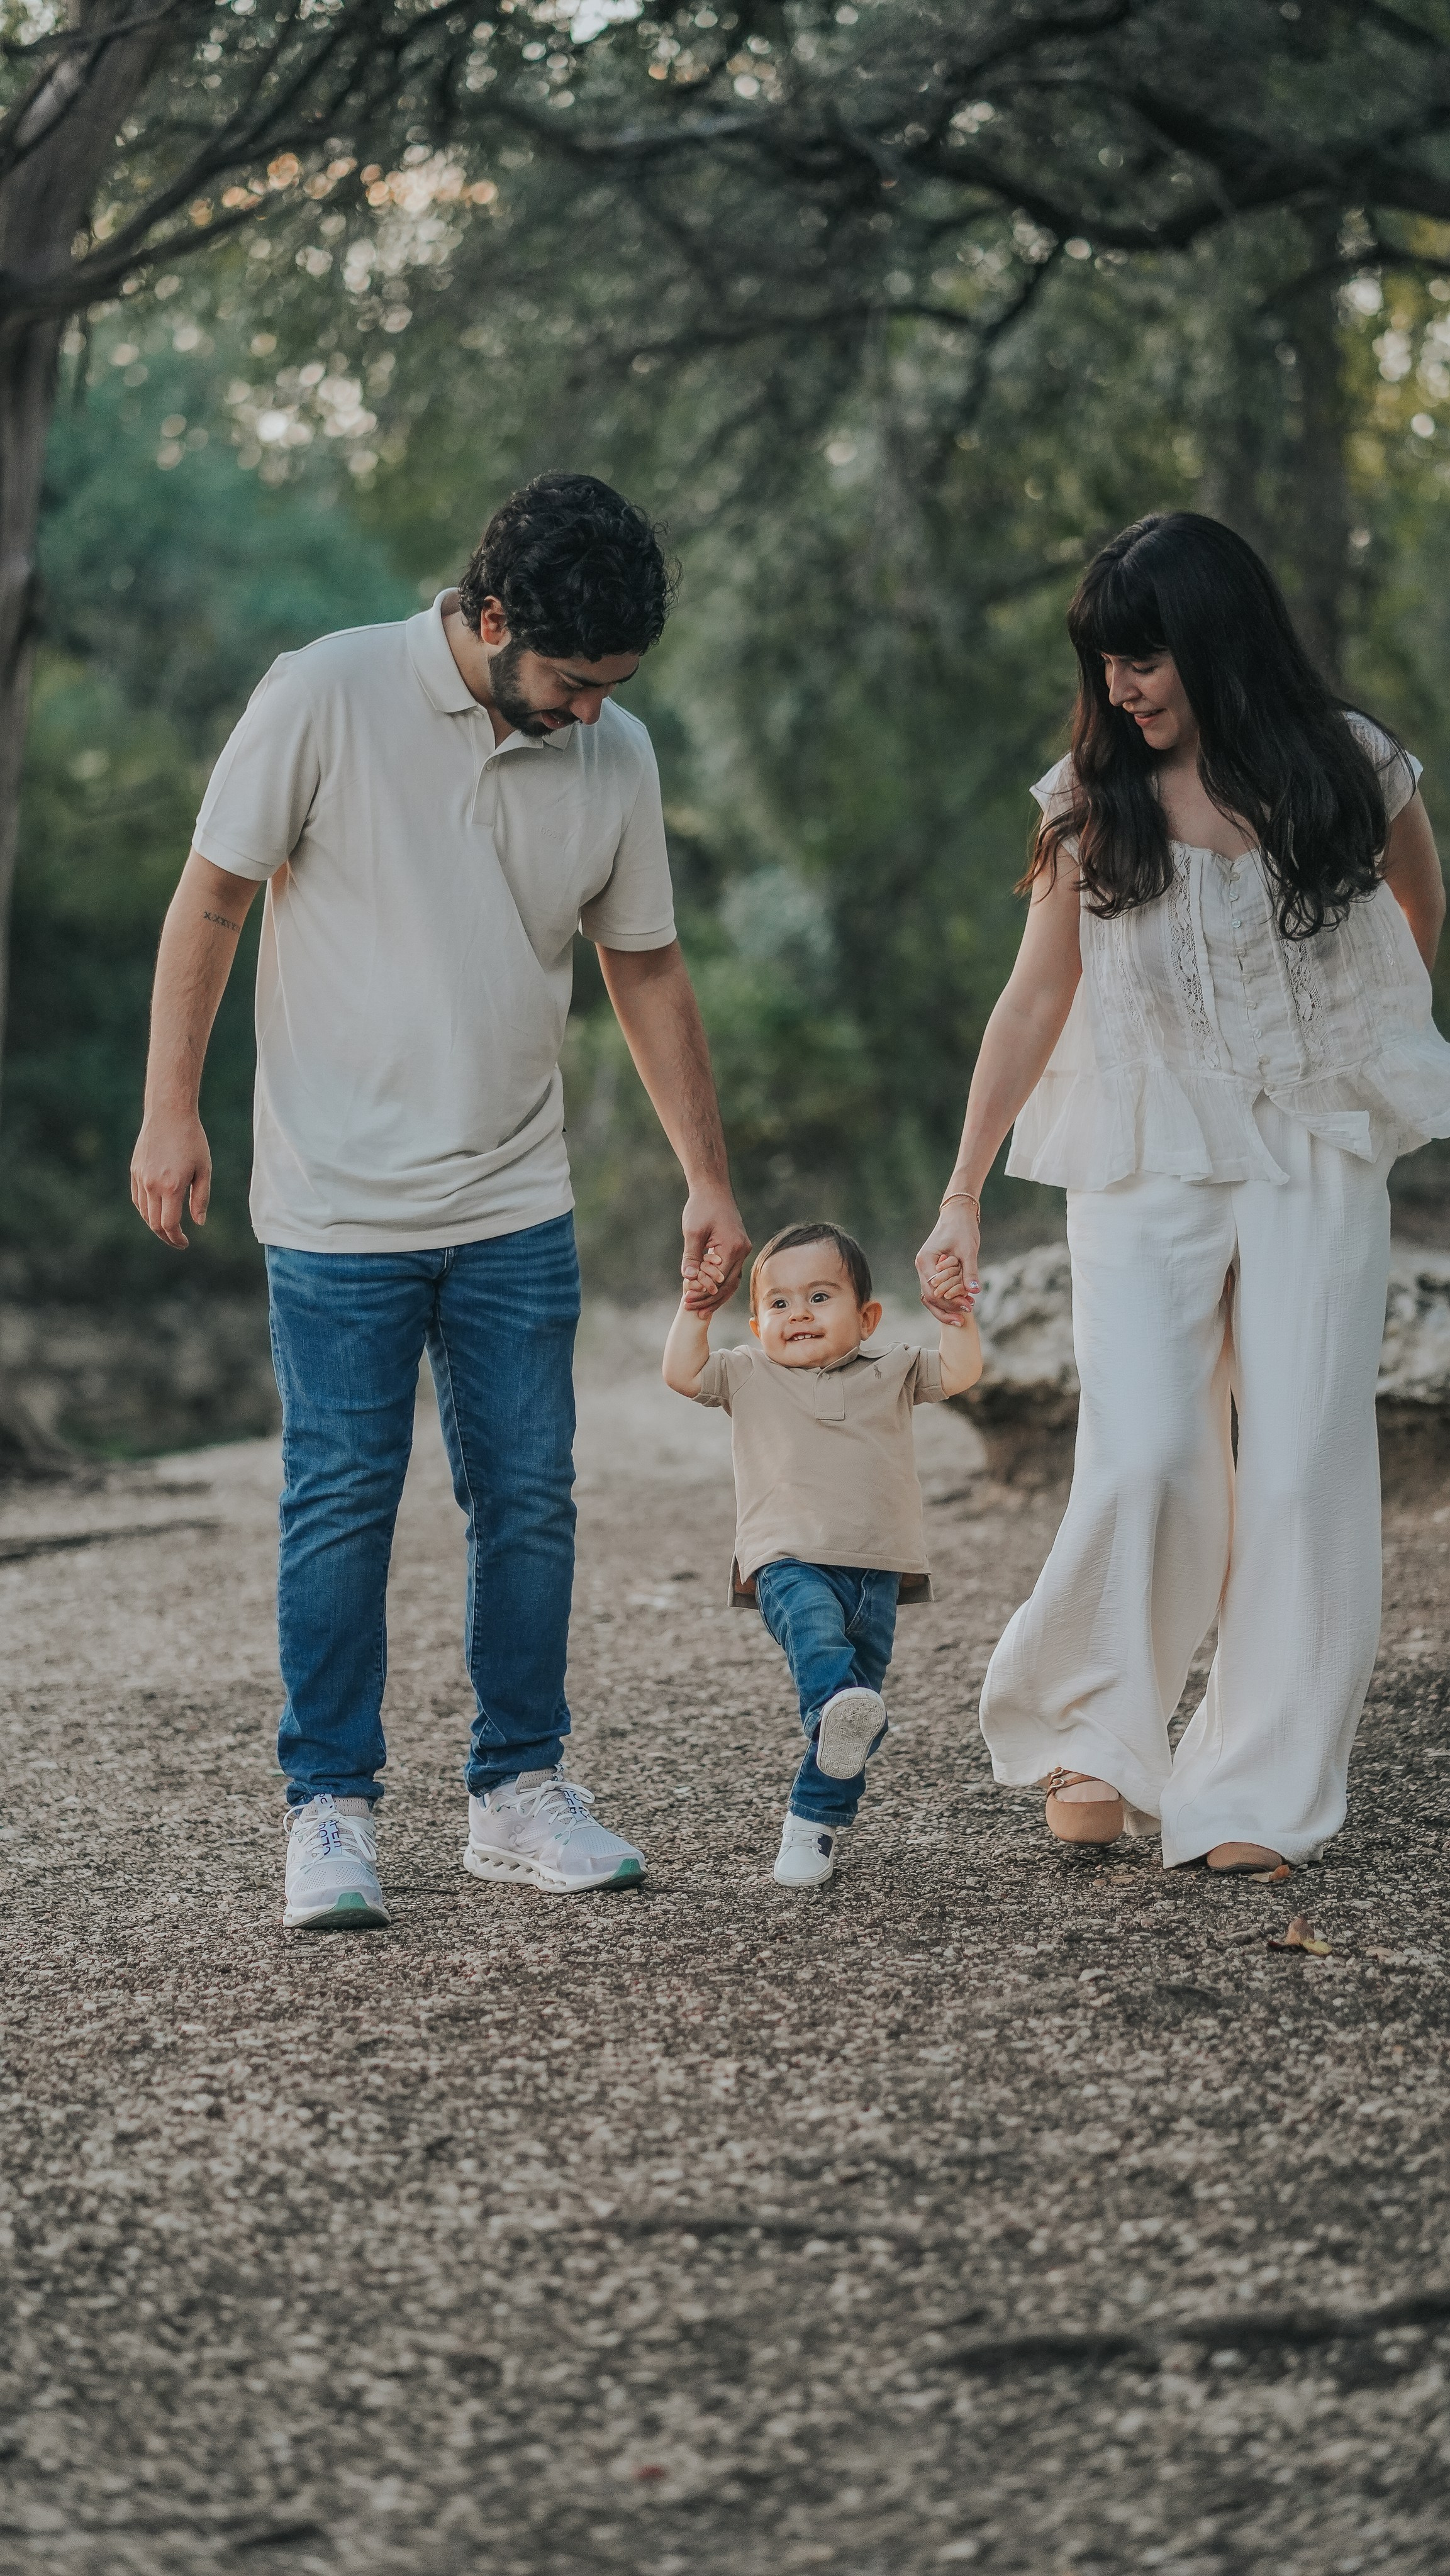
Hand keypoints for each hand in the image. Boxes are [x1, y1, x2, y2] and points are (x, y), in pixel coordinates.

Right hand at [131, 1107, 211, 1249]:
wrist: (169, 1114)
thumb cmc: (192, 1141)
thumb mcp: (204, 1170)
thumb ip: (201, 1199)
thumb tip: (198, 1223)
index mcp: (172, 1187)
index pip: (169, 1224)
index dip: (176, 1239)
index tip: (184, 1243)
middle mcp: (152, 1185)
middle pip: (154, 1223)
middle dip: (166, 1236)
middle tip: (178, 1240)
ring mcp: (140, 1178)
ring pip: (144, 1212)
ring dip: (155, 1224)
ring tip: (169, 1226)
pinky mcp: (135, 1170)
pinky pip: (137, 1198)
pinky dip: (146, 1209)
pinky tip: (157, 1210)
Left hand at [681, 1183, 750, 1311]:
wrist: (713, 1189)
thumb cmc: (701, 1207)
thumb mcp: (693, 1232)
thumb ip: (692, 1257)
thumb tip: (688, 1279)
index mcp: (733, 1247)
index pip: (719, 1280)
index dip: (702, 1293)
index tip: (686, 1301)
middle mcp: (743, 1251)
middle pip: (728, 1285)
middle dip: (709, 1299)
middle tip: (690, 1309)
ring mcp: (742, 1250)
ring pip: (731, 1281)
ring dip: (715, 1295)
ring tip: (699, 1308)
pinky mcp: (738, 1248)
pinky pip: (730, 1272)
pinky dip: (720, 1284)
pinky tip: (706, 1293)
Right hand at [916, 1202, 979, 1324]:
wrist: (958, 1214)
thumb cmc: (962, 1228)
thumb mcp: (968, 1250)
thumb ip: (970, 1271)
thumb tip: (974, 1291)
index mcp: (925, 1261)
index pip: (935, 1290)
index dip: (950, 1301)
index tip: (968, 1306)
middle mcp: (922, 1267)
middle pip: (930, 1297)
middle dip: (948, 1308)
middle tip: (965, 1317)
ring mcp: (926, 1270)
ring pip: (931, 1296)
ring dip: (947, 1306)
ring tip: (964, 1315)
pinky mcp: (933, 1270)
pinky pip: (937, 1290)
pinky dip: (948, 1298)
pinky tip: (962, 1303)